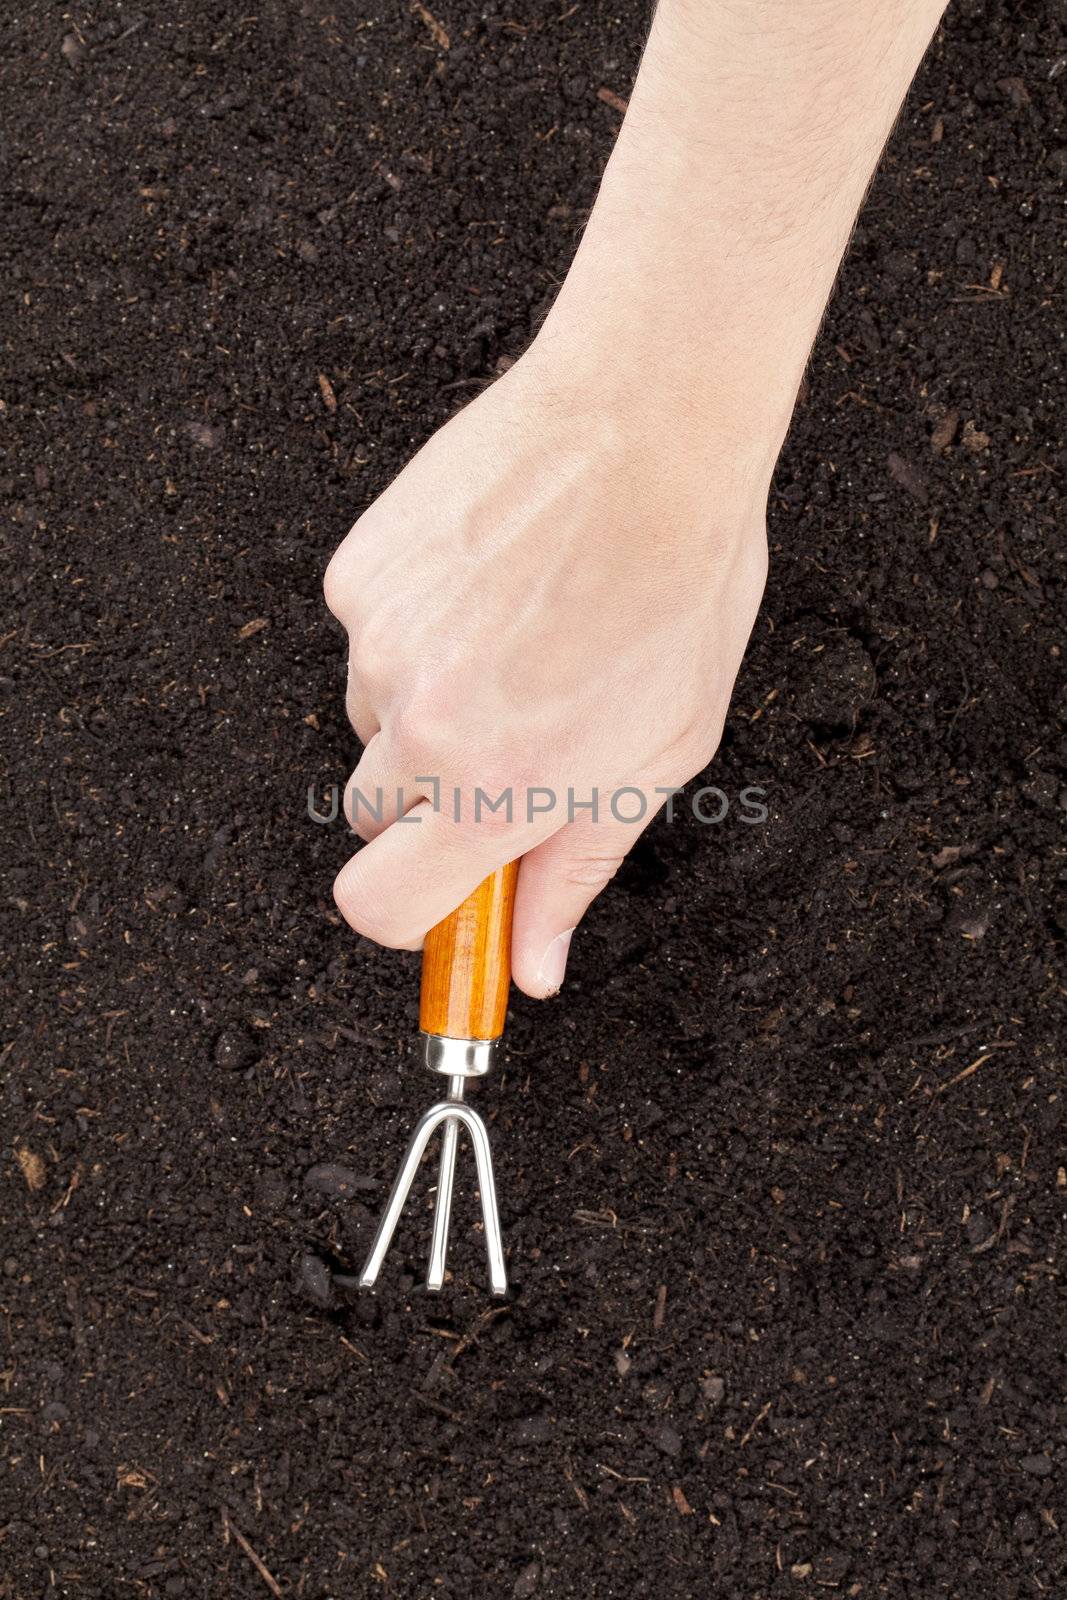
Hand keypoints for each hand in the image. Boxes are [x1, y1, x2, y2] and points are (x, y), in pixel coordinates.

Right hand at [323, 343, 768, 996]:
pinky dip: (416, 627)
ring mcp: (378, 640)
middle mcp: (417, 722)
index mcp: (493, 787)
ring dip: (426, 706)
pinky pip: (370, 634)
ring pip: (371, 717)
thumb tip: (530, 965)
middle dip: (427, 803)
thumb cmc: (681, 588)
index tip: (448, 900)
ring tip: (518, 640)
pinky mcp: (359, 570)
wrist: (647, 429)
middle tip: (508, 746)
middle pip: (369, 816)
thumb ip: (577, 869)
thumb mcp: (659, 754)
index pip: (380, 908)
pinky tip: (490, 585)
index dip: (411, 915)